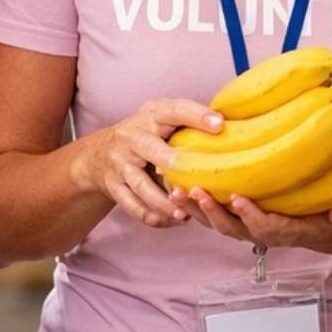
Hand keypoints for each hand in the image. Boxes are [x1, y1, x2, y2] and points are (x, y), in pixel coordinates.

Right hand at [71, 98, 220, 227]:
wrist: (99, 154)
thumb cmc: (146, 133)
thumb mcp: (163, 118)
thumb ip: (189, 120)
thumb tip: (231, 124)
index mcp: (150, 114)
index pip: (174, 111)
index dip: (196, 117)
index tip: (219, 124)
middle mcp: (131, 137)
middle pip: (150, 149)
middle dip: (170, 161)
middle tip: (193, 177)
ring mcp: (119, 163)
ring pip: (141, 186)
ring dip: (163, 202)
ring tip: (185, 214)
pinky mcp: (113, 186)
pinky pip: (131, 205)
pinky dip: (152, 216)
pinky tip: (172, 221)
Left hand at [183, 187, 331, 252]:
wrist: (319, 229)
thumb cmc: (329, 219)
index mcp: (283, 232)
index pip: (263, 227)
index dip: (250, 215)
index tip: (237, 198)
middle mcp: (259, 233)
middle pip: (230, 227)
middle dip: (212, 212)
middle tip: (196, 192)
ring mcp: (243, 227)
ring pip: (214, 223)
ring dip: (194, 209)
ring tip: (176, 191)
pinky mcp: (234, 219)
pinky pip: (209, 215)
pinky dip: (192, 205)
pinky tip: (176, 187)